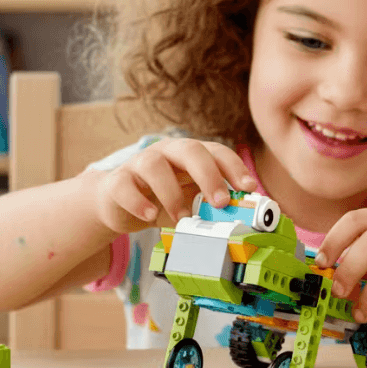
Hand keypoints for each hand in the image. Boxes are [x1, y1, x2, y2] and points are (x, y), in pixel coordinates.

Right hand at [92, 137, 255, 233]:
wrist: (118, 204)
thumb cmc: (163, 200)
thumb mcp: (192, 201)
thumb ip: (214, 206)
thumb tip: (249, 218)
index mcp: (190, 155)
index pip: (216, 151)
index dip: (234, 167)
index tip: (248, 188)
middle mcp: (166, 153)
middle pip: (189, 149)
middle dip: (208, 174)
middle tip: (220, 202)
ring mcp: (139, 164)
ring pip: (153, 164)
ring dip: (171, 193)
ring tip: (182, 218)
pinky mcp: (117, 182)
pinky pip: (124, 185)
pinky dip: (138, 201)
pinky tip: (149, 216)